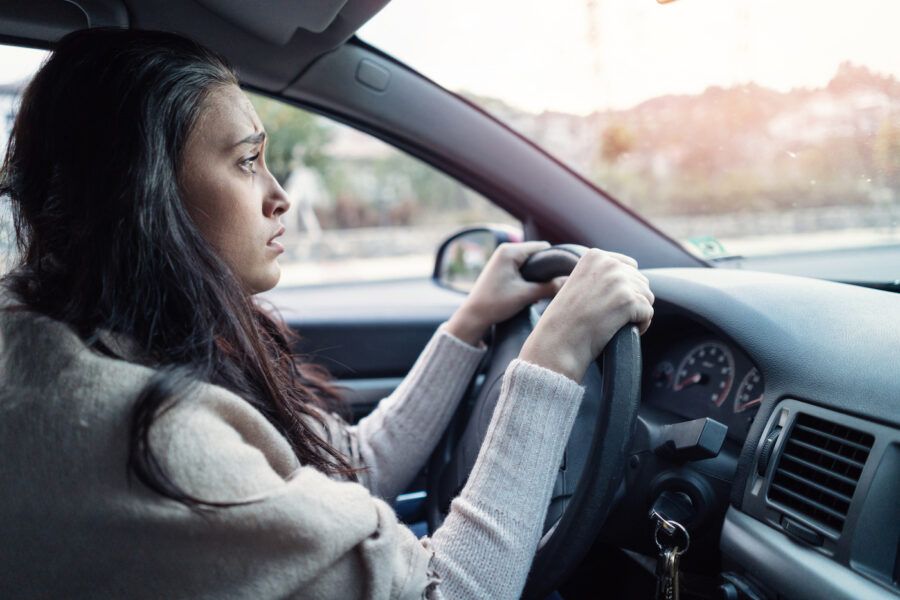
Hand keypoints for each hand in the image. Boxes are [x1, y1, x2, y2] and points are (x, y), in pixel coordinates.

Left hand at [444, 241, 566, 345]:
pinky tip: (530, 293)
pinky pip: (522, 269)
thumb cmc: (496, 303)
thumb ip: (549, 287)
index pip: (543, 248)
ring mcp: (502, 259)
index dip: (554, 261)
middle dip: (545, 270)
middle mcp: (506, 250)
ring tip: (540, 291)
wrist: (473, 316)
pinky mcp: (501, 269)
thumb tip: (569, 282)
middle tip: (551, 286)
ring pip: (530, 263)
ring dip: (537, 276)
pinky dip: (528, 279)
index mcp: (510, 251)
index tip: (562, 276)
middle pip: (537, 254)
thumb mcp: (526, 295)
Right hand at [519, 249, 653, 381]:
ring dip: (637, 313)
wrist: (559, 340)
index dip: (624, 288)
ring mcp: (620, 281)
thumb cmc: (567, 318)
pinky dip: (641, 326)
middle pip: (640, 281)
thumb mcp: (579, 283)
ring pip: (647, 297)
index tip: (608, 303)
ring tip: (616, 323)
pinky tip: (621, 330)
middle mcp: (609, 264)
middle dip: (632, 300)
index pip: (629, 266)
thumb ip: (602, 275)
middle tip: (611, 316)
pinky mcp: (629, 301)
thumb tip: (630, 276)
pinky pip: (648, 313)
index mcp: (595, 256)